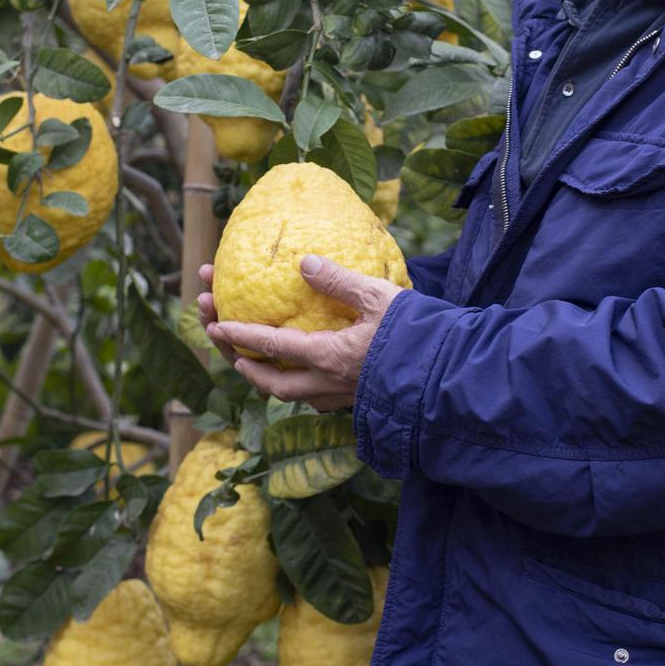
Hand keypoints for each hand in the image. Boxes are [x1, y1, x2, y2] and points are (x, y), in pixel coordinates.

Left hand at [197, 257, 404, 411]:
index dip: (239, 336)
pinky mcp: (354, 402)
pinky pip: (312, 398)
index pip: (272, 347)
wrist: (448, 375)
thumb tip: (305, 263)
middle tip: (224, 345)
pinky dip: (293, 385)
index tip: (216, 325)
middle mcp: (327, 385)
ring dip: (264, 379)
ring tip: (249, 360)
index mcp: (328, 357)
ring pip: (290, 396)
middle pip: (270, 384)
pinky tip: (295, 371)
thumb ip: (339, 280)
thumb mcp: (378, 297)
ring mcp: (340, 398)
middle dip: (241, 364)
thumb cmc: (416, 333)